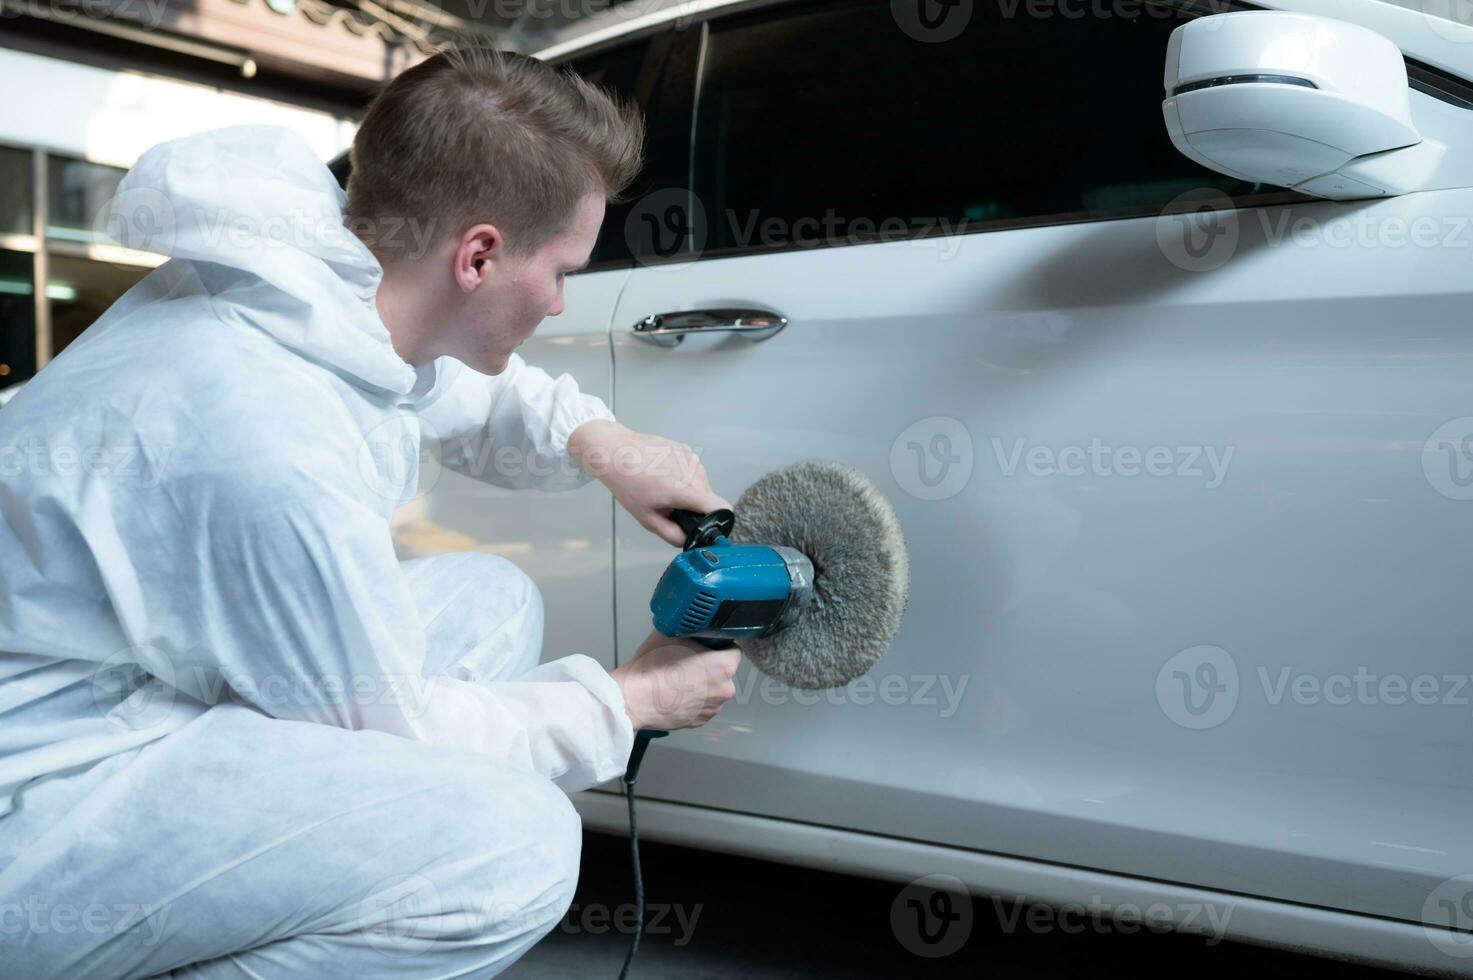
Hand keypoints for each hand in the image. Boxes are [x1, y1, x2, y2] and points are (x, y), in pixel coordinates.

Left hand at [568, 420, 731, 546]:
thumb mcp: (647, 518)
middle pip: (709, 497)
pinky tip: (663, 474)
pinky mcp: (685, 449)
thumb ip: (673, 535)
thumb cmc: (627, 483)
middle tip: (670, 505)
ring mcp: (691, 457)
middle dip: (695, 506)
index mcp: (685, 490)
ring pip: (702, 483)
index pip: (722, 508)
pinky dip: (683, 475)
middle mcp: (693, 471)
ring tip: (663, 488)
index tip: (705, 524)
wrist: (614, 452)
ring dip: (689, 490)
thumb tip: (689, 540)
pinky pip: (693, 469)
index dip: (717, 520)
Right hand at [608, 629, 740, 731]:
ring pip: (713, 689)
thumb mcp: (672, 635)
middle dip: (711, 666)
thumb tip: (689, 623)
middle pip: (724, 672)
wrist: (634, 699)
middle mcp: (724, 690)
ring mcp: (712, 708)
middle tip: (689, 660)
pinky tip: (676, 693)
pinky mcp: (700, 721)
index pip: (734, 650)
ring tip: (679, 678)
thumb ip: (689, 630)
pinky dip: (694, 699)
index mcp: (723, 666)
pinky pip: (702, 705)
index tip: (709, 645)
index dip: (721, 645)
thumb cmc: (653, 668)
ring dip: (703, 684)